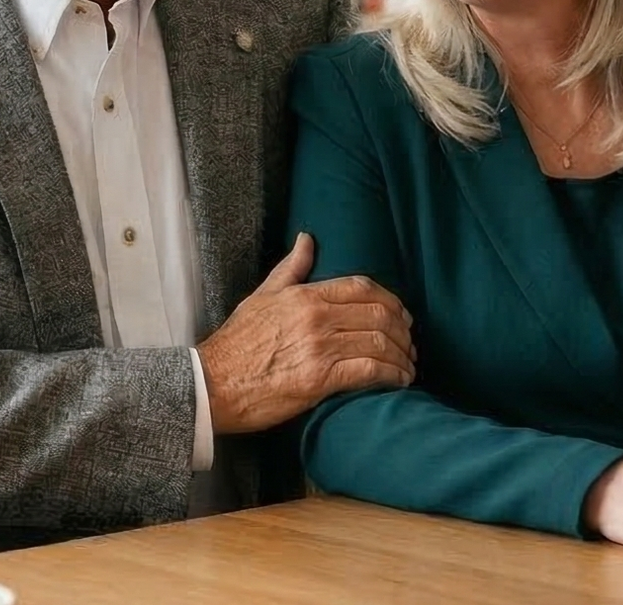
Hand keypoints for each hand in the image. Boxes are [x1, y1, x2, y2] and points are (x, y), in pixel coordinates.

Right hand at [197, 233, 414, 433]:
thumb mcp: (262, 296)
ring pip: (379, 343)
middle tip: (410, 342)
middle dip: (403, 329)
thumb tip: (307, 238)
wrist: (212, 384)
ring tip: (408, 365)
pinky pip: (369, 371)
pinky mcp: (320, 379)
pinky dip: (391, 375)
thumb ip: (291, 268)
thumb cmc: (236, 343)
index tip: (402, 314)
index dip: (390, 300)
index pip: (363, 287)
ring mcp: (319, 348)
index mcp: (305, 295)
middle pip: (379, 314)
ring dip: (402, 355)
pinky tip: (399, 381)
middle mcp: (317, 317)